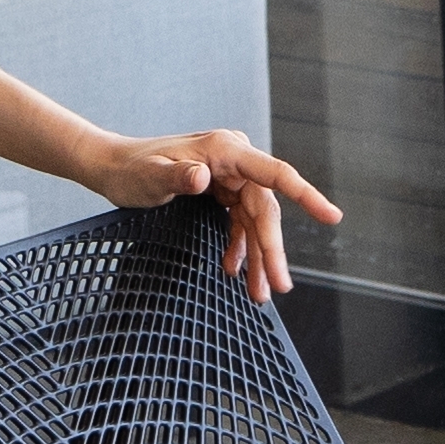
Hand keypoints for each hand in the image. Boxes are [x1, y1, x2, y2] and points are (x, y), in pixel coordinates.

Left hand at [81, 128, 339, 296]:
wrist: (112, 168)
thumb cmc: (130, 169)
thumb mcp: (150, 175)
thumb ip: (177, 176)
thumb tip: (202, 178)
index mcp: (227, 150)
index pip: (276, 174)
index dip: (307, 196)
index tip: (332, 217)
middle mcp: (235, 162)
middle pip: (266, 209)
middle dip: (272, 250)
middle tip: (277, 287)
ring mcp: (230, 177)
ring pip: (255, 222)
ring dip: (258, 257)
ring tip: (260, 293)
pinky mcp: (221, 192)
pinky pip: (240, 223)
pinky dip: (239, 248)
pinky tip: (236, 271)